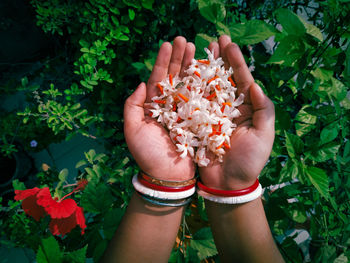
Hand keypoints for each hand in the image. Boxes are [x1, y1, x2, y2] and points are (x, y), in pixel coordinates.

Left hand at [124, 37, 195, 180]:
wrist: (168, 177)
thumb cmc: (147, 155)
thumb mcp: (132, 130)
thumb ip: (132, 107)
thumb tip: (141, 83)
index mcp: (153, 106)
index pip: (158, 79)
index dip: (162, 62)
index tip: (167, 44)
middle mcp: (169, 106)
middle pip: (175, 78)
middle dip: (179, 59)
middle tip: (185, 40)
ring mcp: (184, 112)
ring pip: (189, 85)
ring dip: (192, 67)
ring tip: (197, 49)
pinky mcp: (198, 120)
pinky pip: (202, 100)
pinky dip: (205, 85)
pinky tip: (208, 70)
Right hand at [199, 35, 274, 189]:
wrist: (228, 184)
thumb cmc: (249, 161)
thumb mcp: (264, 135)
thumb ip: (264, 109)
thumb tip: (256, 85)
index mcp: (246, 108)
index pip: (241, 80)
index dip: (235, 61)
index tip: (227, 43)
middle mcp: (228, 108)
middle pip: (222, 79)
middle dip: (218, 59)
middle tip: (213, 40)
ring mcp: (211, 115)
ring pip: (205, 88)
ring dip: (201, 70)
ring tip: (195, 51)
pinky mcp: (196, 124)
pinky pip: (191, 105)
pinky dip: (187, 90)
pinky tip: (182, 75)